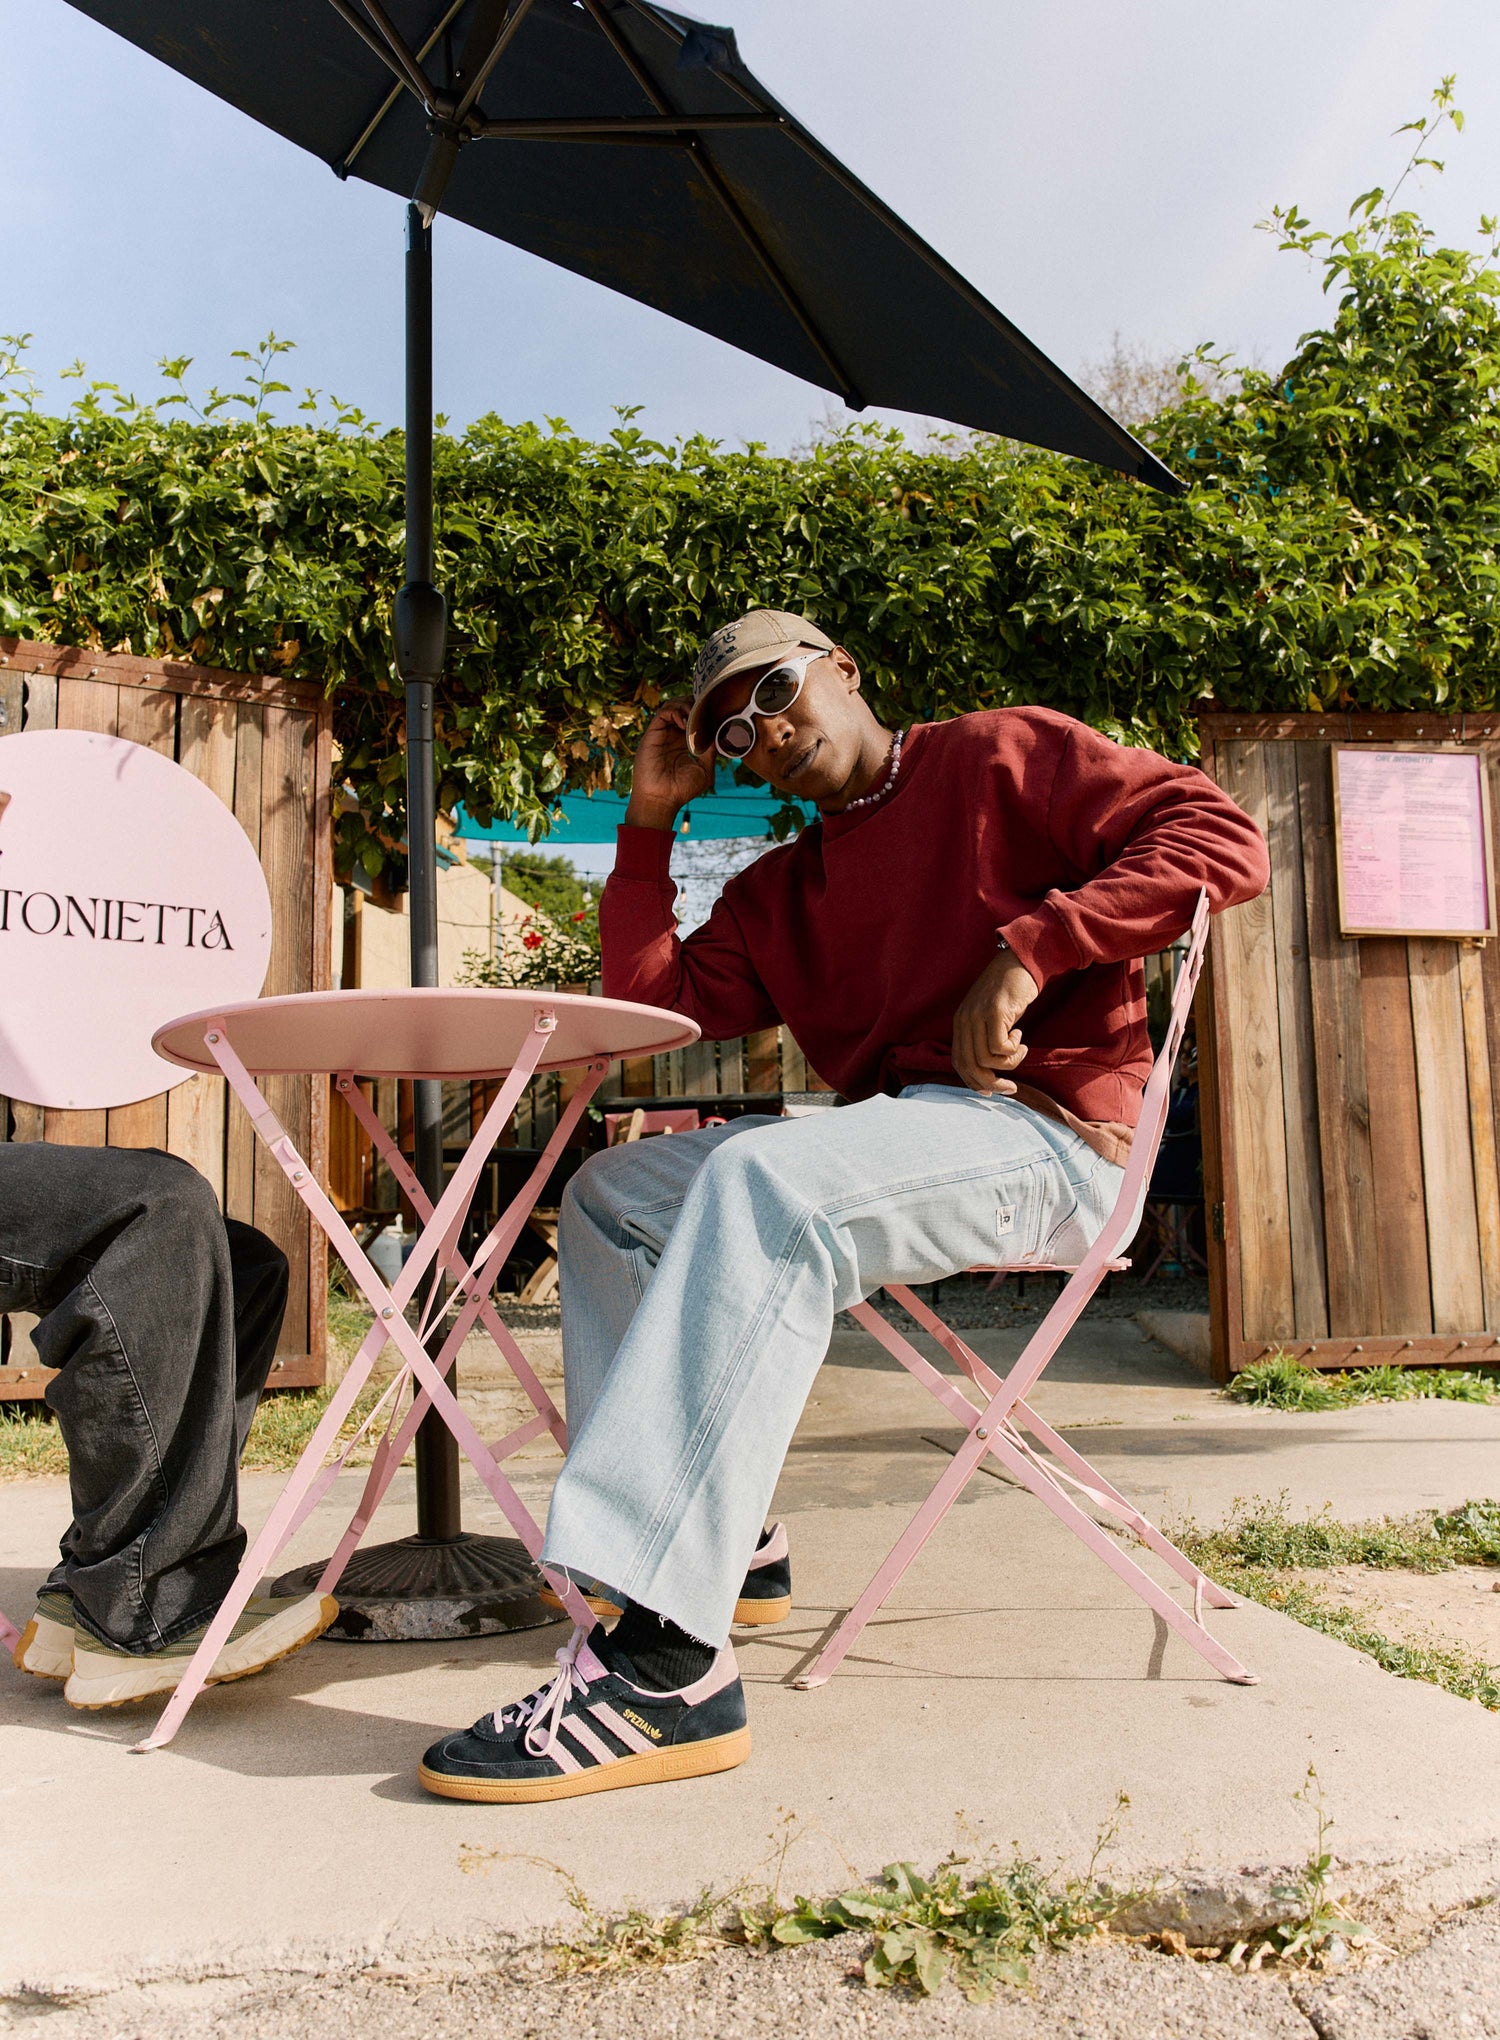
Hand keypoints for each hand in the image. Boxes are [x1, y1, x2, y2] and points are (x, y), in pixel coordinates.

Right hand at [624, 699, 714, 830]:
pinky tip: (685, 723)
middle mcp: (672, 735)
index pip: (694, 717)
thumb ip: (711, 750)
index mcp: (684, 742)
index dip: (704, 712)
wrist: (661, 800)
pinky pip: (663, 712)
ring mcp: (662, 733)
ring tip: (696, 716)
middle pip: (683, 707)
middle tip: (706, 711)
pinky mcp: (652, 734)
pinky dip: (676, 711)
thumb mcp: (704, 769)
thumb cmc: (681, 790)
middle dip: (696, 704)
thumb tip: (720, 733)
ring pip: (672, 705)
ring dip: (686, 706)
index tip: (716, 713)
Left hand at [951, 952, 1039, 1093]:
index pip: (959, 1063)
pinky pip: (1000, 1046)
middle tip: (1010, 1087)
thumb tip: (988, 1072)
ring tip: (1020, 1048)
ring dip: (1009, 1062)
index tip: (992, 1091)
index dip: (973, 1082)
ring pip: (986, 1059)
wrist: (1019, 962)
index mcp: (960, 1024)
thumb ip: (984, 1039)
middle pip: (970, 1066)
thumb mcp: (989, 1018)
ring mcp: (977, 1016)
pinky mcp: (994, 1012)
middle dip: (991, 1083)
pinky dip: (1014, 1049)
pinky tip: (1020, 1035)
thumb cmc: (1008, 993)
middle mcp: (964, 1020)